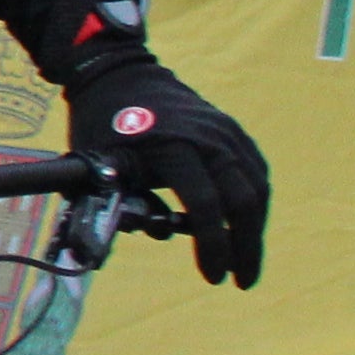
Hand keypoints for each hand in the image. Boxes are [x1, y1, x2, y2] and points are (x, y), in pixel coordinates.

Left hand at [63, 45, 268, 285]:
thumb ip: (119, 204)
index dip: (211, 245)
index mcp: (172, 146)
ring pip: (256, 187)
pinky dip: (253, 201)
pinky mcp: (233, 129)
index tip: (213, 278)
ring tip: (243, 261)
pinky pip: (254, 171)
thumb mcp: (97, 163)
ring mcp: (225, 131)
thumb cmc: (101, 124)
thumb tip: (146, 238)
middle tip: (242, 281)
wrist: (118, 74)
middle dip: (245, 246)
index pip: (204, 205)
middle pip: (243, 199)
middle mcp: (208, 137)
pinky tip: (245, 226)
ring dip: (253, 228)